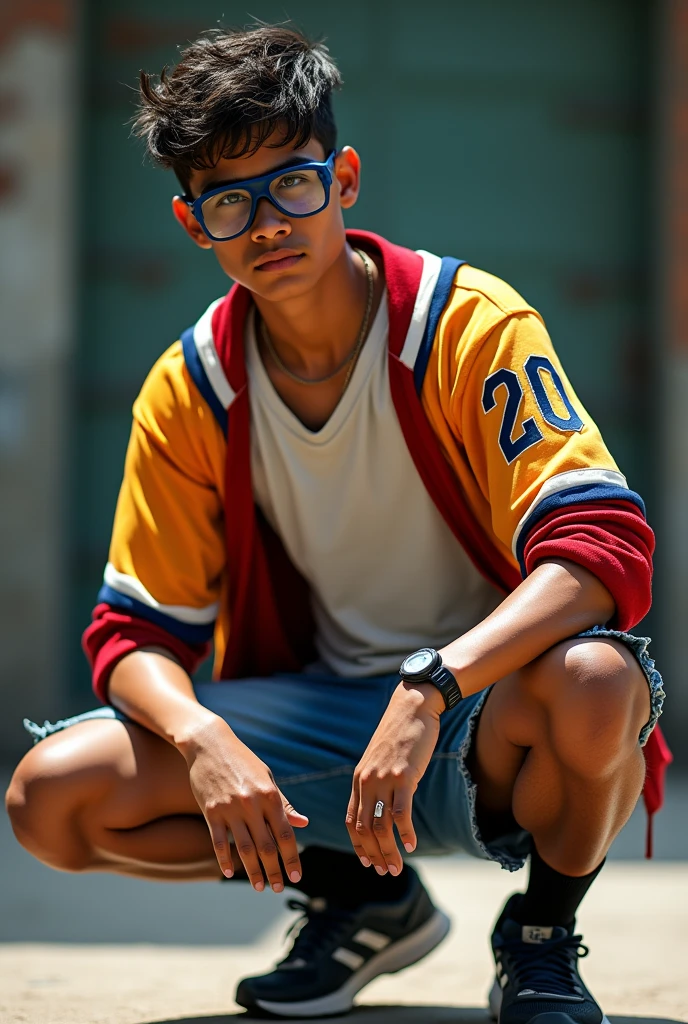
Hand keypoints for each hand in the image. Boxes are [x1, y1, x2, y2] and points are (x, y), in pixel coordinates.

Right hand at [181, 715, 308, 891]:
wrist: (210, 744)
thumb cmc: (243, 761)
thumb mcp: (267, 778)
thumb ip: (284, 804)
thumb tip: (304, 824)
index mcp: (270, 795)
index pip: (285, 834)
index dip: (292, 857)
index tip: (296, 876)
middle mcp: (252, 804)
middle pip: (267, 846)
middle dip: (274, 871)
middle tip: (278, 888)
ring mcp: (230, 809)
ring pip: (245, 849)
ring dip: (253, 871)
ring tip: (260, 887)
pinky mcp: (211, 811)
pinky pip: (219, 842)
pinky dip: (225, 860)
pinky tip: (230, 873)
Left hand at [345, 682, 441, 875]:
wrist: (411, 708)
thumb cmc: (400, 734)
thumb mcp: (381, 760)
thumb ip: (379, 782)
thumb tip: (387, 806)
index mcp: (359, 779)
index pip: (351, 821)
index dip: (358, 845)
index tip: (368, 862)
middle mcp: (367, 782)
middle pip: (364, 829)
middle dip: (373, 855)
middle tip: (385, 872)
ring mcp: (384, 780)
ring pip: (380, 826)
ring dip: (388, 851)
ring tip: (396, 868)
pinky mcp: (403, 776)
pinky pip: (401, 813)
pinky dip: (405, 833)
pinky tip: (410, 845)